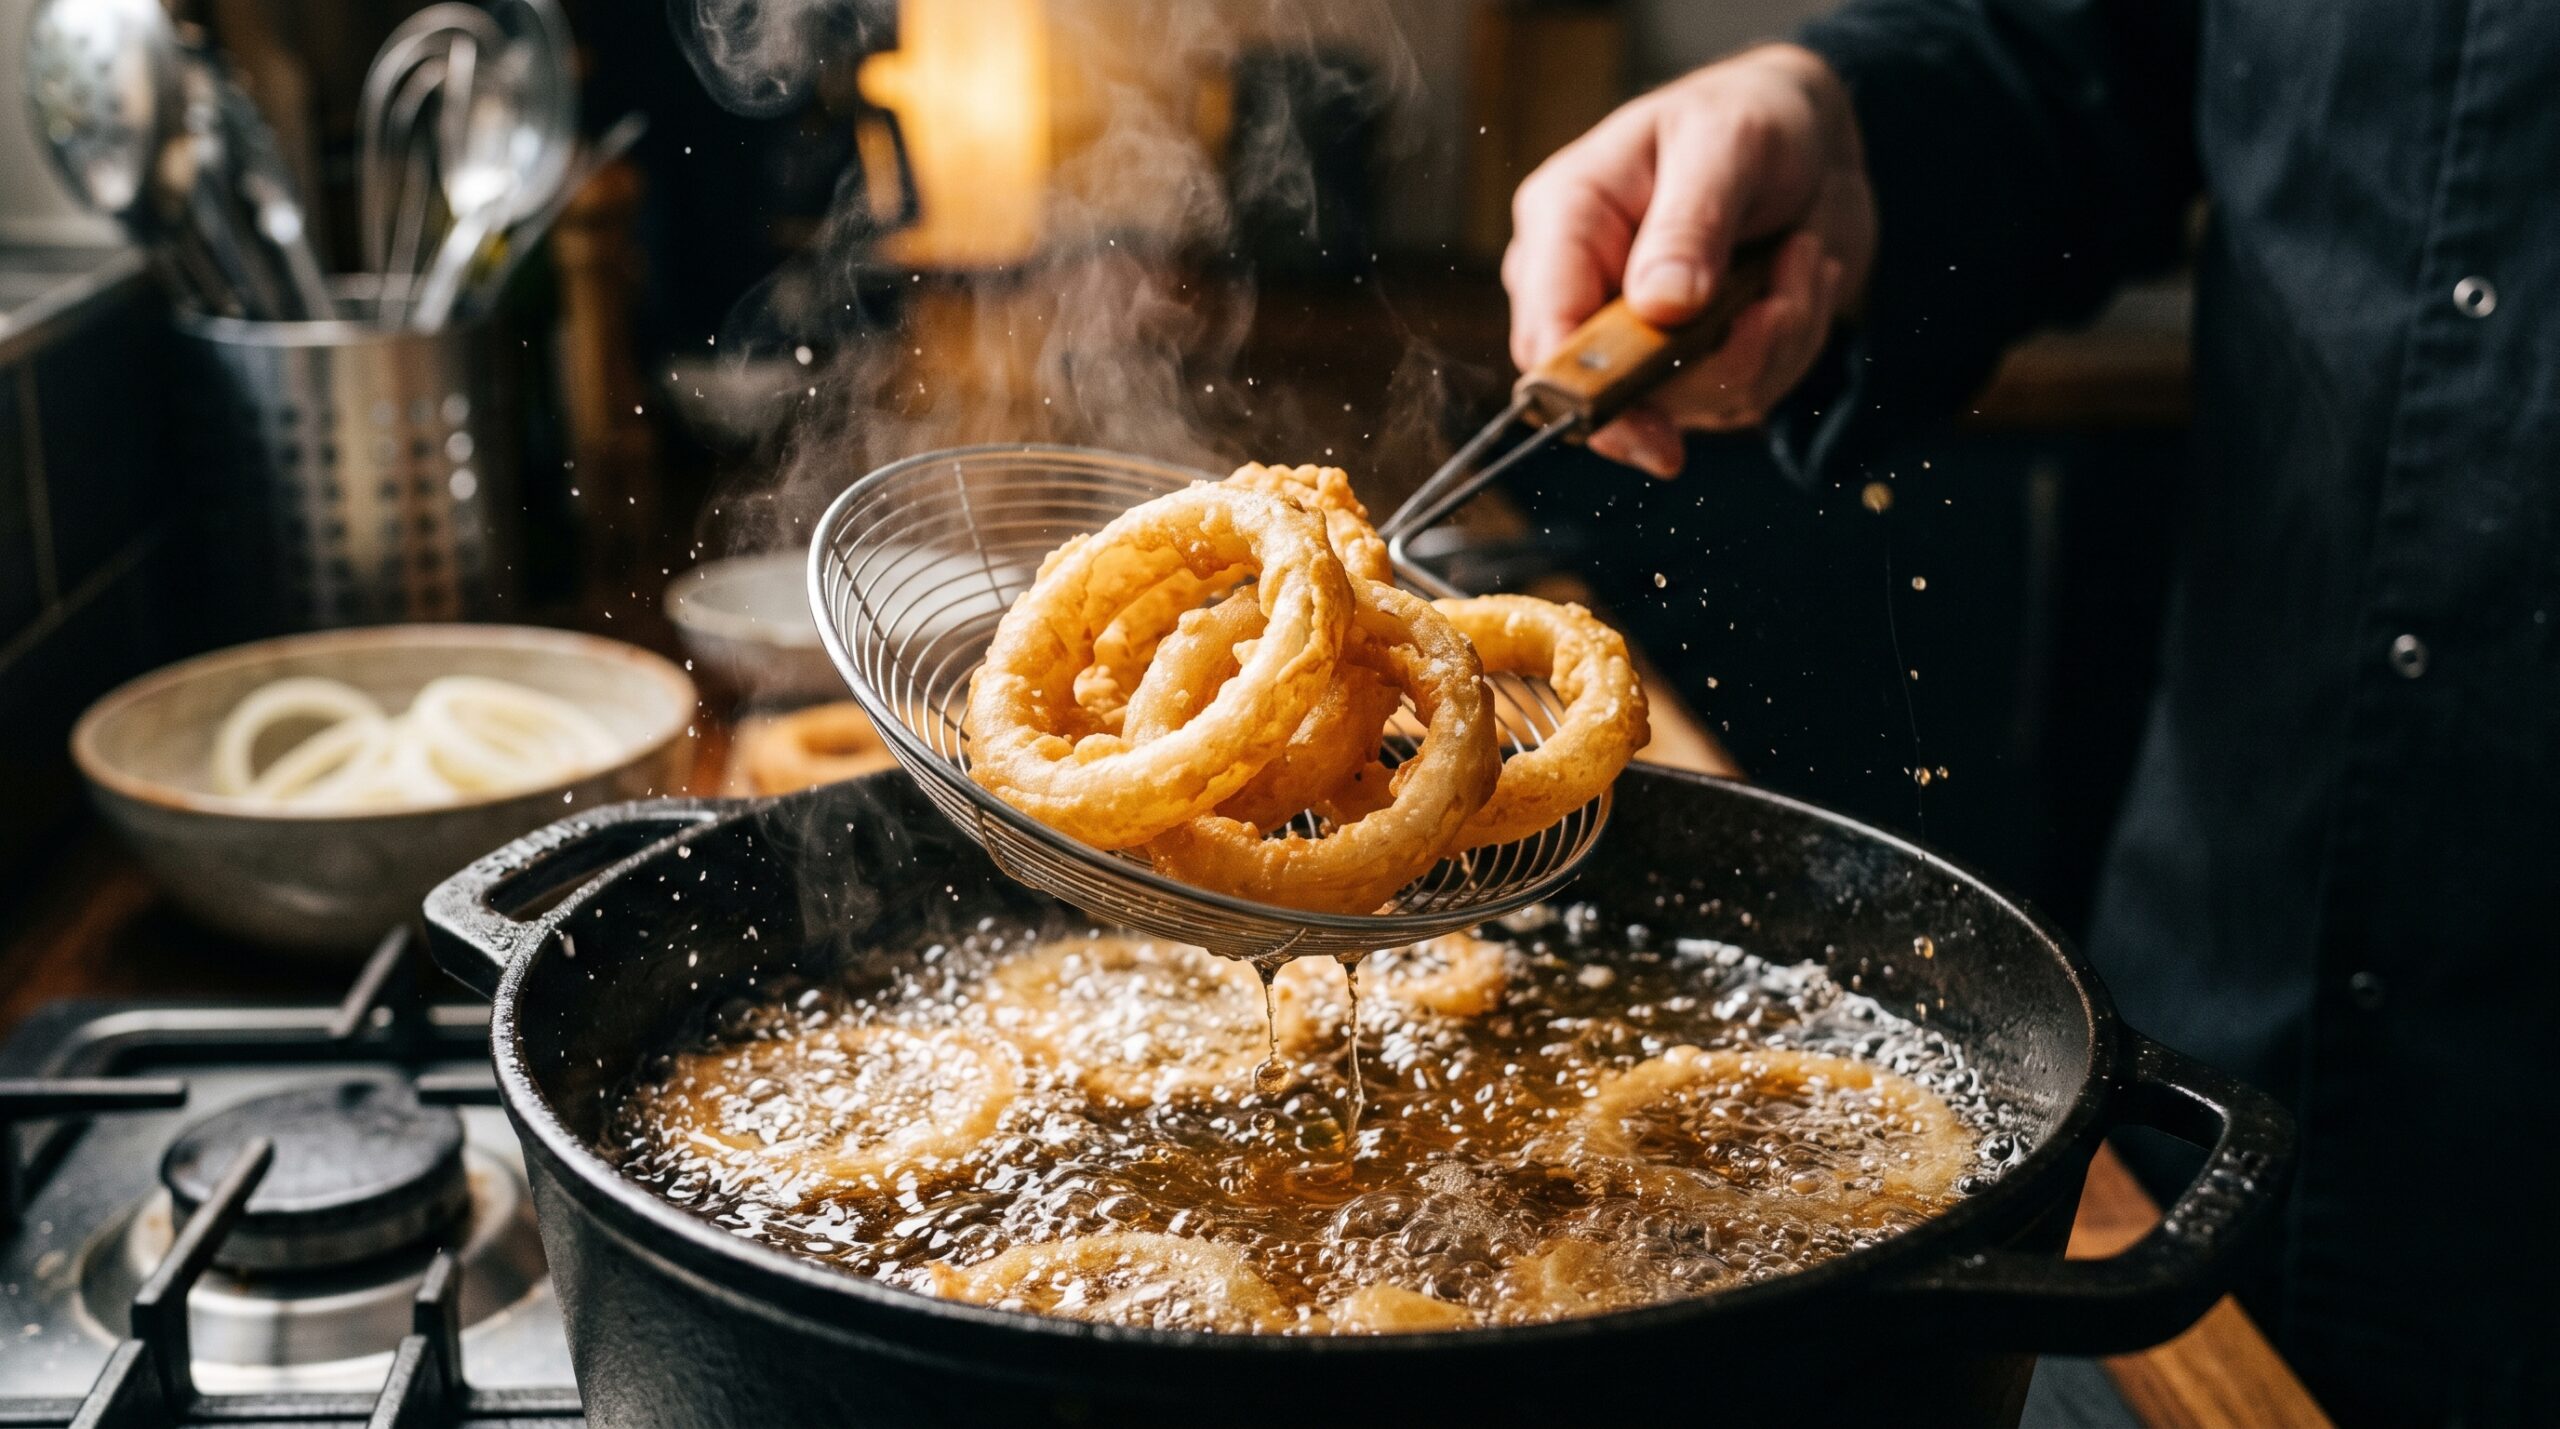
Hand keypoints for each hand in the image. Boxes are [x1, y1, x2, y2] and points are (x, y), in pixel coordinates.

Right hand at [1502, 44, 1874, 475]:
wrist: (1813, 141)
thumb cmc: (1751, 118)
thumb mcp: (1726, 144)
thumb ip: (1690, 224)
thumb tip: (1659, 307)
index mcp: (1563, 223)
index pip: (1546, 338)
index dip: (1588, 397)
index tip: (1655, 435)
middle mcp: (1586, 288)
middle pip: (1617, 391)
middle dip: (1718, 360)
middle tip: (1781, 299)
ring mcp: (1636, 334)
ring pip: (1694, 401)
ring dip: (1773, 340)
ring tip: (1802, 256)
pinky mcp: (1689, 361)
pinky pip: (1740, 395)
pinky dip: (1789, 342)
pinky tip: (1799, 275)